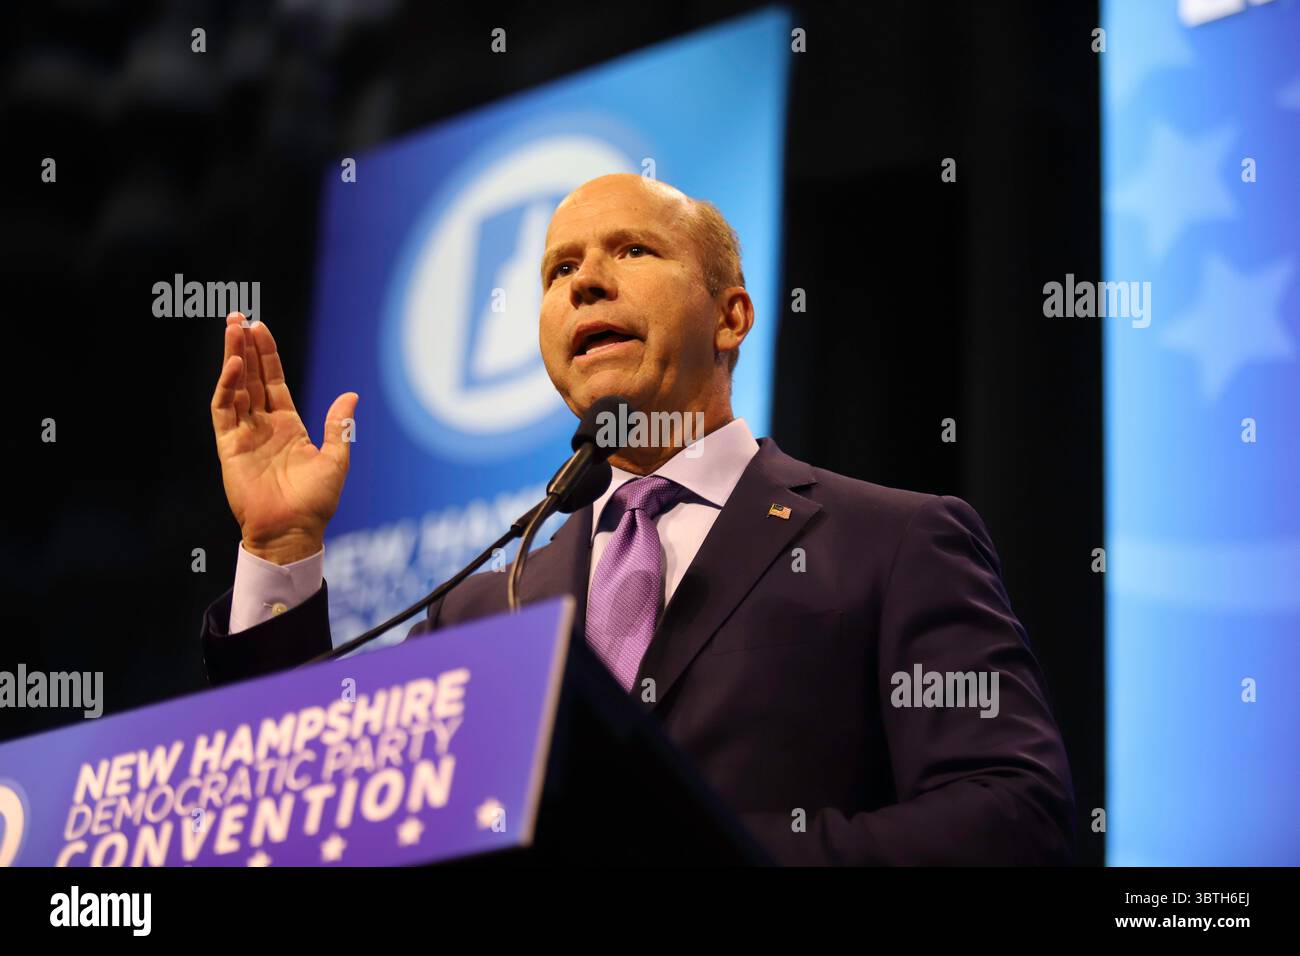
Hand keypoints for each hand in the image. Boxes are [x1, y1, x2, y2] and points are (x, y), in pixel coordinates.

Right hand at [210, 311, 357, 564]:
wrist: (293, 531)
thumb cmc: (316, 502)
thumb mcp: (335, 459)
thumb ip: (339, 425)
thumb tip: (351, 394)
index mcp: (288, 426)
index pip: (272, 381)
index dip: (267, 355)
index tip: (260, 327)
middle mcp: (263, 426)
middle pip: (251, 377)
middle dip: (245, 347)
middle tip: (238, 317)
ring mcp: (244, 435)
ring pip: (234, 388)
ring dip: (232, 358)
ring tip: (232, 329)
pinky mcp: (229, 447)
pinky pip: (224, 411)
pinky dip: (227, 387)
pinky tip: (234, 366)